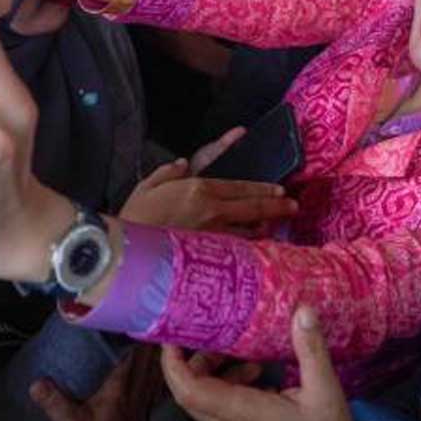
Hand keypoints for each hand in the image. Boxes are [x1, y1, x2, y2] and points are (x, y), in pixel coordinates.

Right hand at [119, 155, 295, 234]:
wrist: (127, 251)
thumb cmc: (134, 217)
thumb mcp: (148, 186)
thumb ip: (168, 172)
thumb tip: (184, 164)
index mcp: (200, 188)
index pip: (241, 187)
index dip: (263, 189)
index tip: (279, 190)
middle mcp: (213, 210)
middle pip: (253, 207)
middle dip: (277, 206)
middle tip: (293, 207)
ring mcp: (214, 234)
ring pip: (249, 230)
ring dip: (265, 228)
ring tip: (276, 227)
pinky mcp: (210, 256)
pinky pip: (236, 249)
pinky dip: (249, 247)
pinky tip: (258, 250)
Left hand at [163, 306, 402, 420]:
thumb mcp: (326, 392)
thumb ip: (310, 349)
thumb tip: (302, 310)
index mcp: (240, 414)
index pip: (186, 389)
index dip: (172, 362)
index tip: (174, 337)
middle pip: (193, 395)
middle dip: (201, 364)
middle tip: (226, 343)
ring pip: (208, 411)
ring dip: (221, 383)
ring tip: (257, 368)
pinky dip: (232, 403)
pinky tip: (266, 396)